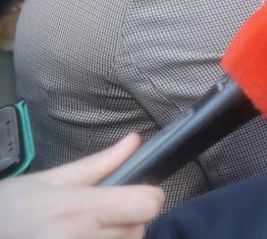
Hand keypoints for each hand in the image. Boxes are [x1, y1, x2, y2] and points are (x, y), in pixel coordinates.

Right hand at [0, 133, 163, 238]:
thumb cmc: (9, 207)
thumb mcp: (49, 180)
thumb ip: (98, 164)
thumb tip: (134, 141)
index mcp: (79, 208)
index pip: (147, 204)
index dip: (148, 196)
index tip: (133, 194)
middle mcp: (81, 238)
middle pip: (139, 229)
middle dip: (129, 219)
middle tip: (101, 214)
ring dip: (116, 238)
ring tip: (87, 230)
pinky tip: (82, 238)